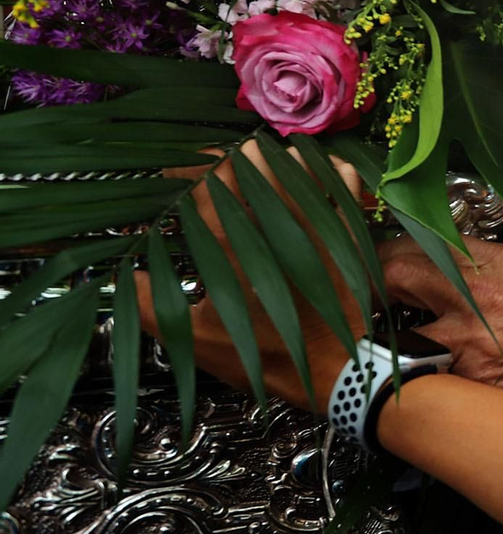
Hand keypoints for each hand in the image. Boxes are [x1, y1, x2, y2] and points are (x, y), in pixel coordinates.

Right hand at [137, 141, 366, 413]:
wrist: (329, 374)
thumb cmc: (259, 356)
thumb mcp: (194, 339)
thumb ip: (152, 305)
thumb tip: (122, 274)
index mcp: (232, 250)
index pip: (206, 189)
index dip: (188, 172)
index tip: (176, 172)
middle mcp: (274, 229)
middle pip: (250, 169)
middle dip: (230, 159)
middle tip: (220, 162)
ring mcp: (316, 228)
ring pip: (296, 169)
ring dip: (276, 159)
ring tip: (263, 160)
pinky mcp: (349, 236)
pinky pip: (346, 186)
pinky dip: (331, 169)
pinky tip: (318, 165)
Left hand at [380, 235, 502, 408]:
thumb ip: (484, 259)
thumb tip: (444, 255)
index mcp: (494, 262)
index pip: (419, 243)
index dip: (391, 252)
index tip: (383, 260)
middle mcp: (475, 296)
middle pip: (396, 275)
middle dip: (377, 284)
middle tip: (371, 294)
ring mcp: (465, 341)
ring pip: (399, 329)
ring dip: (391, 331)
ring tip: (388, 334)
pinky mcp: (463, 380)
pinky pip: (421, 369)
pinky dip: (414, 368)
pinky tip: (416, 368)